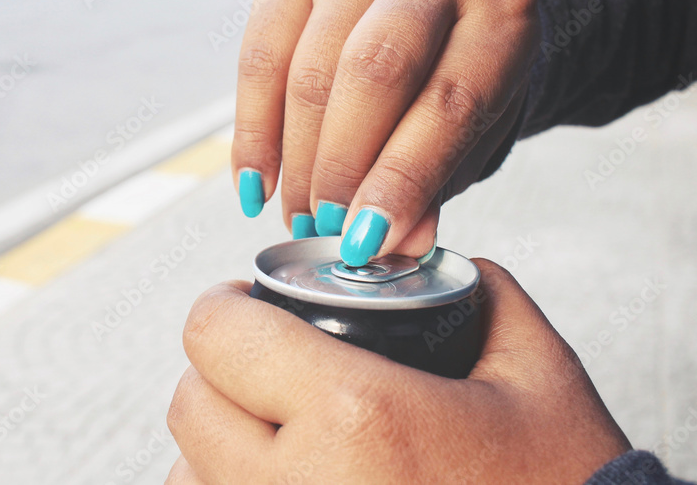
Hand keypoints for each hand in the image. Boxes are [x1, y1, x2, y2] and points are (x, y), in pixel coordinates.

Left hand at [166, 259, 630, 483]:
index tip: (248, 304)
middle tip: (263, 361)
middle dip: (220, 369)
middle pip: (189, 404)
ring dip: (214, 439)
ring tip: (270, 426)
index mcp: (356, 414)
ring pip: (187, 475)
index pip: (216, 334)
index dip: (226, 306)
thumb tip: (441, 263)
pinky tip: (279, 474)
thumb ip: (485, 296)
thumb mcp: (540, 377)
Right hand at [232, 0, 539, 263]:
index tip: (364, 240)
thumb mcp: (471, 136)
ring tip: (297, 214)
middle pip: (373, 70)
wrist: (436, 11)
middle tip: (324, 226)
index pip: (449, 102)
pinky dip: (252, 128)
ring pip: (309, 66)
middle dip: (340, 163)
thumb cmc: (455, 82)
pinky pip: (261, 54)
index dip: (402, 179)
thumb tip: (394, 243)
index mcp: (500, 12)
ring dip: (296, 157)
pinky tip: (257, 179)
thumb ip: (434, 186)